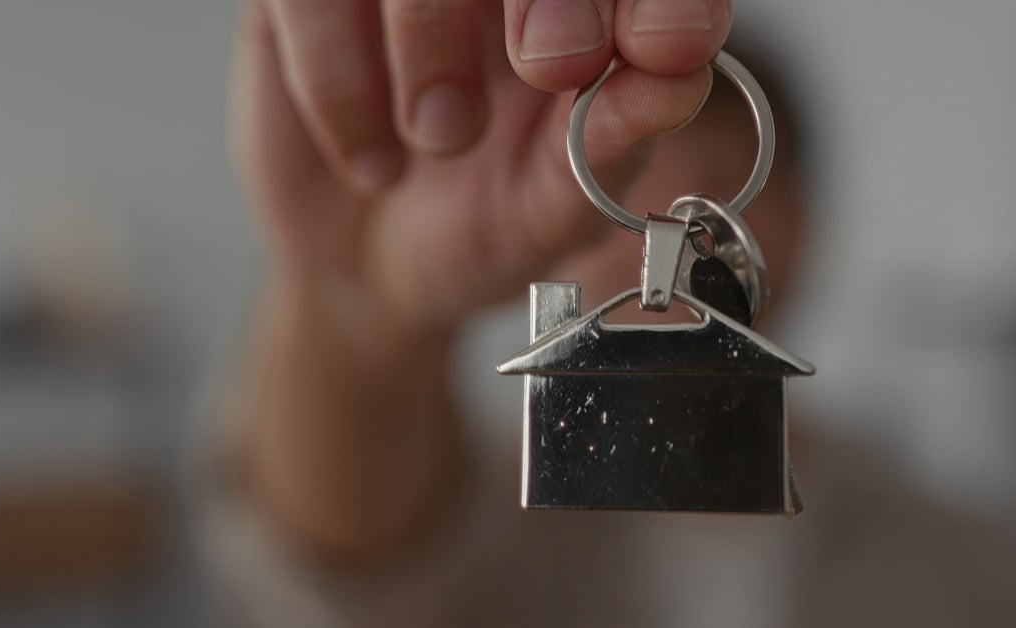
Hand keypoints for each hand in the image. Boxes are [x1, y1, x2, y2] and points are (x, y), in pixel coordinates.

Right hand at [235, 0, 732, 330]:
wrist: (360, 274)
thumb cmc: (475, 228)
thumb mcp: (552, 211)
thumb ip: (611, 144)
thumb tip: (676, 82)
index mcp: (585, 12)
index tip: (665, 46)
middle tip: (550, 66)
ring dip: (431, 39)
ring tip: (440, 141)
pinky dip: (339, 77)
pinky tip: (371, 155)